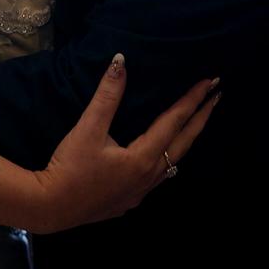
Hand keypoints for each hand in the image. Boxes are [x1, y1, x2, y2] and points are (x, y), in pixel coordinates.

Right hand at [23, 55, 219, 234]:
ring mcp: (141, 191)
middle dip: (201, 118)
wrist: (51, 207)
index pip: (175, 121)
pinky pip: (160, 175)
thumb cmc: (70, 167)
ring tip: (195, 122)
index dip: (192, 100)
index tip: (210, 83)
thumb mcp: (87, 128)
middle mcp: (150, 176)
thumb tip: (121, 62)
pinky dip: (169, 157)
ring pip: (174, 161)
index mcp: (143, 157)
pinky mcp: (130, 199)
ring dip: (187, 138)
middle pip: (183, 142)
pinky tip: (163, 155)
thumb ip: (107, 96)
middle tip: (216, 97)